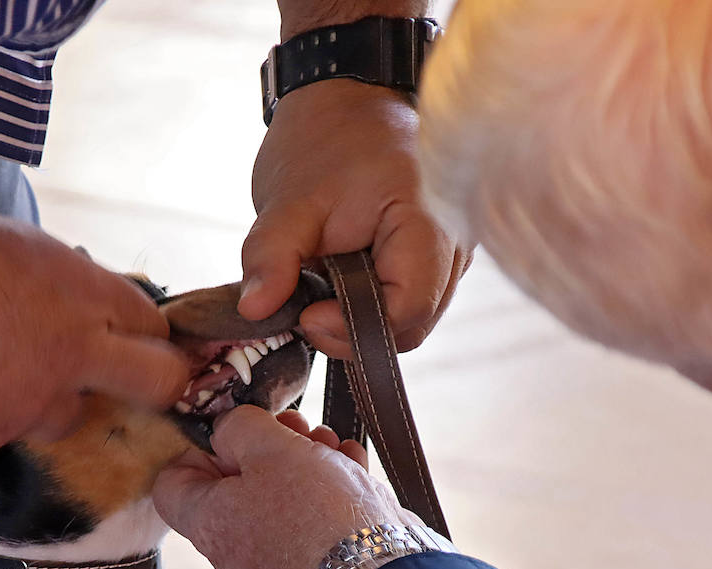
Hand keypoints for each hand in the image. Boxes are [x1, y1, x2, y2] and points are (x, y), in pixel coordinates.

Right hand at [0, 209, 187, 459]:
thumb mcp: (12, 244)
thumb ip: (62, 279)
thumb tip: (87, 296)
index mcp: (82, 297)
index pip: (154, 326)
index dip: (149, 335)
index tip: (139, 341)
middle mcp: (72, 359)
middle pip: (157, 384)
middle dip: (157, 383)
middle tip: (136, 382)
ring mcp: (31, 408)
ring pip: (66, 416)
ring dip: (48, 401)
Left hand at [152, 405, 420, 568]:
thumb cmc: (315, 508)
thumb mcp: (269, 446)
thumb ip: (238, 427)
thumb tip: (230, 428)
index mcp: (208, 523)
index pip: (172, 484)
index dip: (196, 448)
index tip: (232, 429)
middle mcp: (234, 550)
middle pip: (233, 486)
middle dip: (266, 446)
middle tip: (294, 424)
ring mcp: (274, 562)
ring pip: (277, 498)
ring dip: (303, 461)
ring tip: (329, 443)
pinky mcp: (314, 567)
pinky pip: (309, 520)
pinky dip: (328, 489)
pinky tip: (351, 465)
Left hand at [239, 80, 472, 358]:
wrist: (349, 96)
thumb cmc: (325, 139)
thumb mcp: (286, 201)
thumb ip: (270, 258)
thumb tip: (256, 310)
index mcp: (428, 223)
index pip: (408, 310)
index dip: (354, 327)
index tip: (307, 312)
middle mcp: (455, 242)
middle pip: (414, 324)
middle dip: (354, 331)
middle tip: (305, 309)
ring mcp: (452, 250)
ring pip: (413, 317)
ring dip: (362, 319)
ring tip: (321, 288)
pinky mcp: (437, 255)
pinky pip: (410, 299)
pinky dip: (373, 303)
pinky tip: (340, 281)